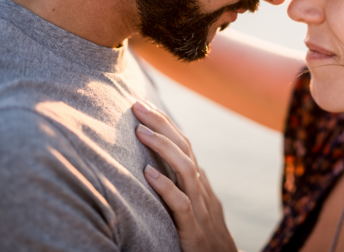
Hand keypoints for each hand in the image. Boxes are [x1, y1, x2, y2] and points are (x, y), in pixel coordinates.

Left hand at [131, 101, 237, 251]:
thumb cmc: (205, 238)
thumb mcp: (197, 206)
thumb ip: (188, 186)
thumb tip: (174, 164)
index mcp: (199, 183)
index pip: (184, 145)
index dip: (165, 124)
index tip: (144, 105)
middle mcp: (201, 190)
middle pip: (185, 148)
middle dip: (161, 124)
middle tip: (137, 105)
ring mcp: (199, 209)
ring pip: (185, 169)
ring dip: (162, 147)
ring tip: (140, 131)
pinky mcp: (193, 231)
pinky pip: (180, 205)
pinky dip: (165, 187)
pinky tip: (148, 174)